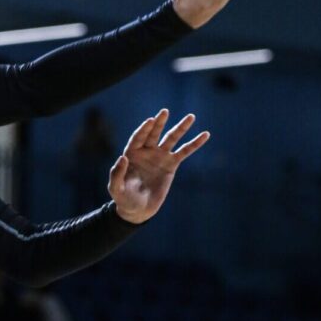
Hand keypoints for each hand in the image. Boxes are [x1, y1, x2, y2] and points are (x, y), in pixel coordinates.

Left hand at [109, 109, 209, 223]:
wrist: (138, 208)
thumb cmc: (123, 197)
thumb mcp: (115, 188)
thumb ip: (117, 174)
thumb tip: (123, 157)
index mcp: (131, 154)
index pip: (138, 138)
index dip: (144, 129)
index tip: (150, 121)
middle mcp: (146, 151)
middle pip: (153, 134)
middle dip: (159, 123)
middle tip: (164, 111)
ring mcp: (159, 156)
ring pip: (171, 139)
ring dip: (180, 128)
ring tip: (191, 116)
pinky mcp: (171, 165)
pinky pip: (184, 152)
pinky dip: (194, 144)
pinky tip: (205, 134)